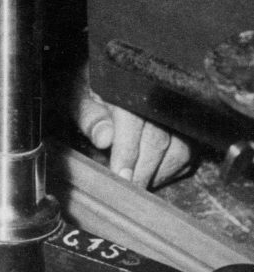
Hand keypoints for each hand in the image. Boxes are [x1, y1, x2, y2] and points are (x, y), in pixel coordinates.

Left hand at [71, 65, 191, 188]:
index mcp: (127, 85)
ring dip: (159, 173)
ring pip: (179, 150)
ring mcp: (177, 110)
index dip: (127, 151)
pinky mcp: (188, 126)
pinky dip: (172, 170)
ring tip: (139, 183)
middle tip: (129, 188)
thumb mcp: (81, 98)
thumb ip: (90, 116)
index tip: (121, 175)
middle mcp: (158, 95)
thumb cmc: (94, 93)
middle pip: (158, 140)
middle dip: (142, 169)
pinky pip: (189, 154)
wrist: (112, 83)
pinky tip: (153, 175)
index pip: (132, 122)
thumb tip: (104, 138)